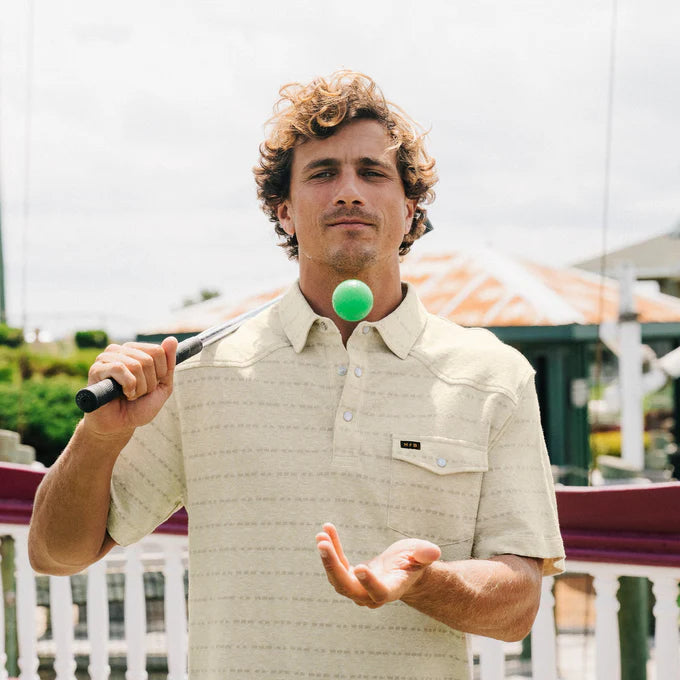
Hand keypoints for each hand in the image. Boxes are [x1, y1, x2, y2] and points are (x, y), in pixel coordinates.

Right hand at [83, 337, 177, 435]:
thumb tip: (172, 339)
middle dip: (149, 383)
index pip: (159, 351)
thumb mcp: (162, 386)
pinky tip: (122, 394)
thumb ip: (169, 365)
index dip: (160, 373)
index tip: (152, 385)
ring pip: (135, 365)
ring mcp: (106, 358)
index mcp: (136, 351)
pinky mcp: (96, 369)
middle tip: (138, 393)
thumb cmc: (139, 406)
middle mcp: (121, 350)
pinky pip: (119, 369)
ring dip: (138, 387)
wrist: (118, 425)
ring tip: (129, 395)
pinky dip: (128, 386)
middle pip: (148, 359)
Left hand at [315, 523, 440, 608]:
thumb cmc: (414, 562)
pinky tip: (326, 531)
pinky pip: (336, 564)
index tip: (359, 568)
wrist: (402, 570)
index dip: (369, 583)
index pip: (379, 592)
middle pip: (348, 588)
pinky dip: (331, 548)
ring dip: (327, 557)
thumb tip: (433, 551)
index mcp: (392, 590)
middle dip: (333, 566)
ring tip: (321, 536)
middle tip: (322, 545)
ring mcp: (358, 589)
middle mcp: (371, 595)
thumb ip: (424, 554)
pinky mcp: (348, 578)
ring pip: (337, 578)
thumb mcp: (421, 554)